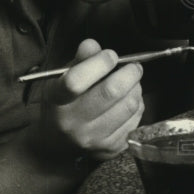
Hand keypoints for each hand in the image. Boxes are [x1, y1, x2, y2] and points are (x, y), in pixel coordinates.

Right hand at [27, 39, 144, 163]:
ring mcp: (92, 139)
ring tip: (130, 84)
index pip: (76, 81)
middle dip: (130, 73)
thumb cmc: (63, 103)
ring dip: (136, 89)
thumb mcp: (61, 78)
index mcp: (57, 100)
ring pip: (129, 105)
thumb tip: (93, 45)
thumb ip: (80, 59)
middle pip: (111, 92)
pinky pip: (136, 120)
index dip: (99, 63)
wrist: (55, 144)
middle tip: (133, 67)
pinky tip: (127, 102)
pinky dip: (137, 106)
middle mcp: (72, 123)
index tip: (110, 56)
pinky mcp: (110, 149)